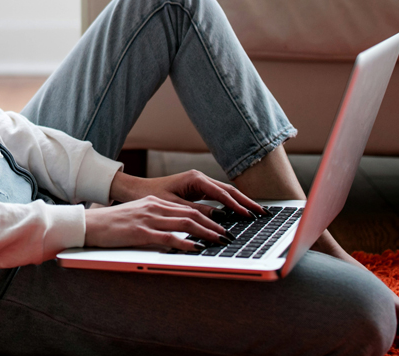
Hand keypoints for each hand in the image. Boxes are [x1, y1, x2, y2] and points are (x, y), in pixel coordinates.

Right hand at [84, 195, 232, 251]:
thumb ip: (155, 221)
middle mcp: (154, 207)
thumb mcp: (137, 217)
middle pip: (191, 214)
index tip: (221, 226)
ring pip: (185, 223)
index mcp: (154, 202)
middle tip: (228, 235)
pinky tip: (197, 248)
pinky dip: (185, 242)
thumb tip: (175, 232)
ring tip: (220, 241)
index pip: (187, 208)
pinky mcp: (140, 232)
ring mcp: (148, 219)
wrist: (89, 224)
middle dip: (213, 225)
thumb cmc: (111, 224)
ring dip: (206, 233)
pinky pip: (168, 237)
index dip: (208, 217)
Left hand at [109, 170, 266, 218]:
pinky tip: (240, 213)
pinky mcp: (197, 190)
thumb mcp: (173, 206)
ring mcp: (199, 183)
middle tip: (263, 213)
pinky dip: (230, 204)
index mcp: (195, 179)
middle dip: (247, 202)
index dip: (237, 206)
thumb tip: (219, 219)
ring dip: (241, 203)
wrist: (135, 190)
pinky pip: (218, 197)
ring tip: (257, 213)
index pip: (222, 194)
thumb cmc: (150, 196)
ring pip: (226, 193)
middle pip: (229, 191)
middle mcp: (200, 178)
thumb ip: (196, 212)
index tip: (249, 216)